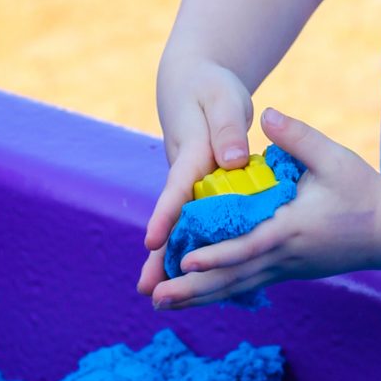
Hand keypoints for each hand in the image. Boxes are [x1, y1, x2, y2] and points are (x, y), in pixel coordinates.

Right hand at [138, 58, 254, 294]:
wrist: (193, 84)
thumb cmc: (211, 88)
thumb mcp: (222, 98)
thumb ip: (227, 127)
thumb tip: (235, 159)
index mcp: (191, 153)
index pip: (177, 187)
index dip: (166, 215)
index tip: (153, 241)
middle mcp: (184, 174)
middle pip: (171, 218)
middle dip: (159, 254)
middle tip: (146, 288)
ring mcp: (188, 185)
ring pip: (180, 226)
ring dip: (169, 259)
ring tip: (156, 296)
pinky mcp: (197, 190)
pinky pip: (194, 223)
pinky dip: (190, 248)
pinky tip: (194, 280)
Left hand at [149, 107, 380, 309]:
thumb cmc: (363, 191)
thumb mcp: (334, 157)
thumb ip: (298, 136)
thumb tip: (266, 113)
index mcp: (291, 229)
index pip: (247, 246)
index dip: (215, 256)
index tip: (184, 260)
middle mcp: (284, 256)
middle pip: (232, 278)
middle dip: (192, 288)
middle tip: (154, 297)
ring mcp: (285, 269)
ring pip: (235, 287)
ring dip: (198, 297)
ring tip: (160, 303)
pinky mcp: (286, 272)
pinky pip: (245, 285)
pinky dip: (217, 292)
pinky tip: (192, 298)